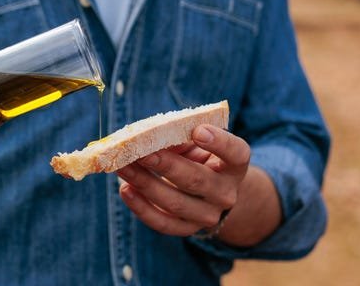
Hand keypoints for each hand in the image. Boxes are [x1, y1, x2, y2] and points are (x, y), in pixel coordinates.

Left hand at [116, 124, 250, 236]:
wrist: (210, 193)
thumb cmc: (200, 158)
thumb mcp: (198, 143)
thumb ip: (181, 137)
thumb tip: (153, 137)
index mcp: (234, 165)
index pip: (236, 153)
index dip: (219, 142)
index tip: (198, 131)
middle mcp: (226, 193)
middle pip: (197, 180)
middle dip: (166, 165)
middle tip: (140, 152)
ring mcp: (207, 214)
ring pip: (175, 202)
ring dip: (145, 183)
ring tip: (123, 167)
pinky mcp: (187, 228)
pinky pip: (163, 223)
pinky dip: (141, 208)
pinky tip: (125, 190)